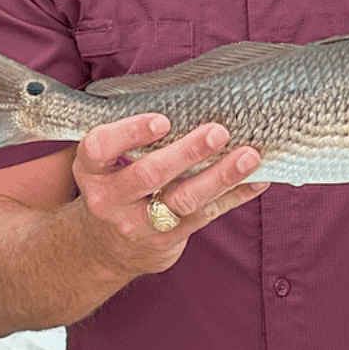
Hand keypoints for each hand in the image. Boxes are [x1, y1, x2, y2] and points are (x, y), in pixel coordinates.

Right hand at [68, 112, 267, 278]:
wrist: (104, 248)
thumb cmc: (112, 187)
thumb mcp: (102, 165)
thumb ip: (126, 139)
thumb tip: (184, 101)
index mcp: (91, 171)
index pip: (100, 148)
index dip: (129, 133)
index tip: (162, 120)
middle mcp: (109, 199)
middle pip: (149, 175)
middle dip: (187, 152)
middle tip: (218, 132)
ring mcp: (138, 224)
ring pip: (182, 200)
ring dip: (219, 177)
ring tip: (249, 156)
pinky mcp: (166, 240)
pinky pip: (205, 216)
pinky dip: (233, 196)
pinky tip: (257, 181)